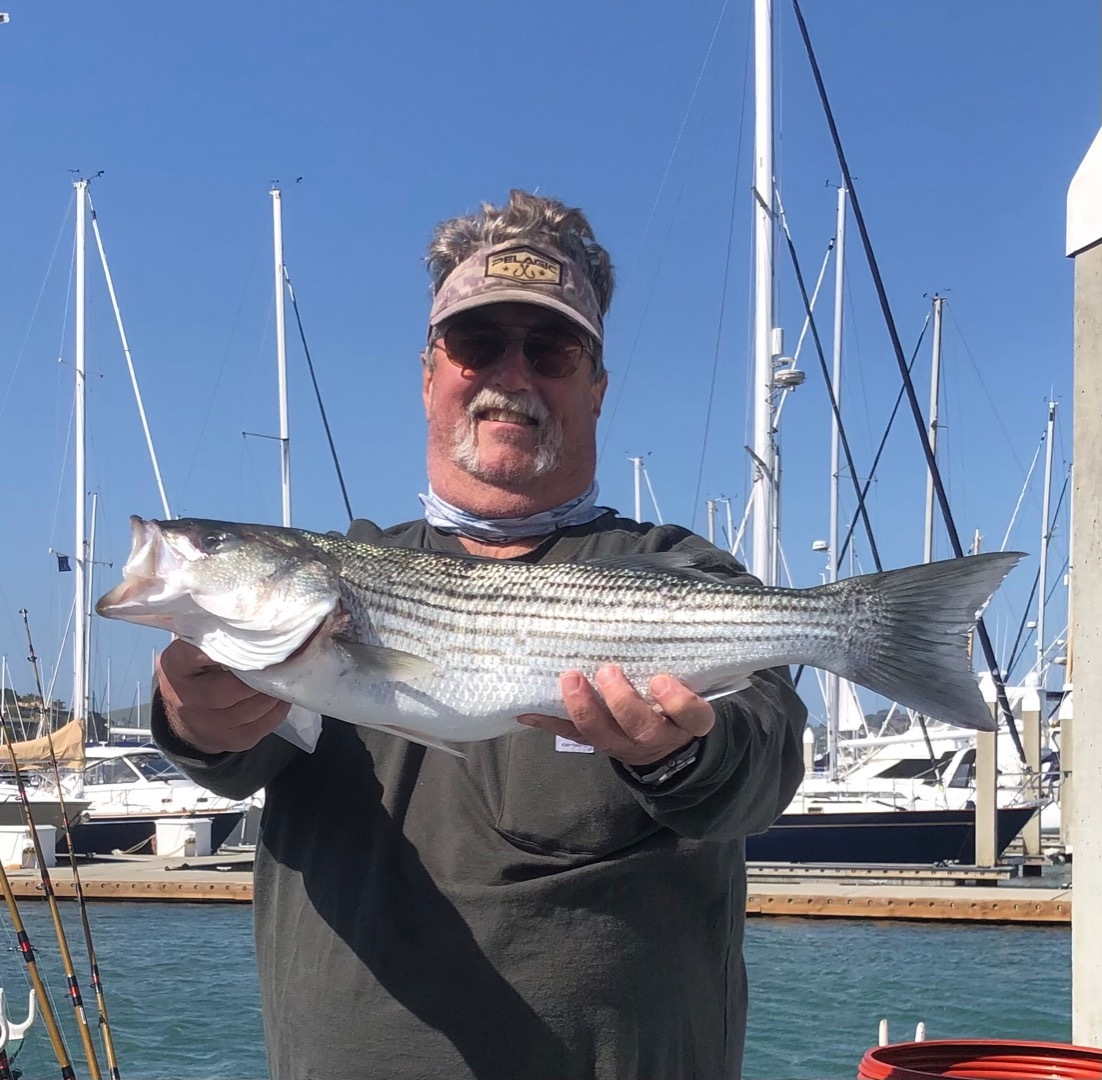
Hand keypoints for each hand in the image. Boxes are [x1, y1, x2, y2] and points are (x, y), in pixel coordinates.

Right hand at [157, 639, 289, 753]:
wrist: (184, 717)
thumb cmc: (197, 672)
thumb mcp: (192, 649)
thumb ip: (212, 636)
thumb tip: (250, 617)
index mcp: (175, 667)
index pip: (195, 654)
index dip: (224, 647)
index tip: (249, 637)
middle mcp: (184, 699)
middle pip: (228, 689)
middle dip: (258, 675)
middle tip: (279, 659)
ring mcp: (205, 724)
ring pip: (249, 709)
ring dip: (272, 692)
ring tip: (284, 675)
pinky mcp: (228, 740)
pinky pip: (261, 726)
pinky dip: (277, 709)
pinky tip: (280, 696)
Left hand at [516, 665, 714, 766]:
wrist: (663, 744)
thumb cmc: (671, 698)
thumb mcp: (687, 683)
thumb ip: (674, 659)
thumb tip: (649, 609)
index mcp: (686, 720)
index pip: (692, 715)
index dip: (678, 702)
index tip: (661, 679)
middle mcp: (657, 736)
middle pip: (643, 727)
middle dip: (622, 701)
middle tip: (607, 672)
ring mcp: (626, 744)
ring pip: (604, 736)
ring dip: (585, 708)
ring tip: (571, 680)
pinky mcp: (599, 745)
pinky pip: (572, 736)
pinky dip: (550, 721)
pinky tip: (529, 710)